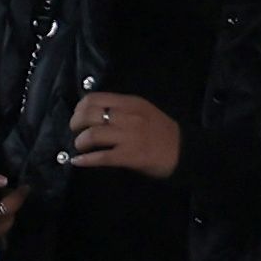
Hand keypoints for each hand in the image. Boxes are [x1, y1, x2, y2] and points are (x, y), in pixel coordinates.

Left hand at [64, 91, 183, 176]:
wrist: (184, 151)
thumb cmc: (161, 131)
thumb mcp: (142, 110)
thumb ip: (120, 108)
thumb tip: (91, 112)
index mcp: (130, 103)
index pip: (94, 98)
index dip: (79, 108)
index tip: (77, 117)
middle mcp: (128, 117)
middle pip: (88, 116)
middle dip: (75, 125)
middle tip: (76, 132)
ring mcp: (129, 137)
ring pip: (92, 135)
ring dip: (80, 142)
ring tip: (81, 147)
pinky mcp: (130, 156)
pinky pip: (100, 157)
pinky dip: (85, 160)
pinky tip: (78, 162)